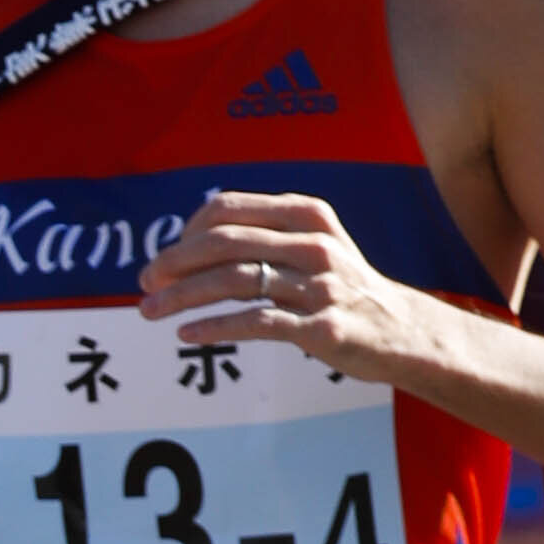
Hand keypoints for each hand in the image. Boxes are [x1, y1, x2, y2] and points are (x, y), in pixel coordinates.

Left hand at [136, 191, 425, 377]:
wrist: (400, 328)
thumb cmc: (341, 286)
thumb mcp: (310, 244)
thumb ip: (261, 236)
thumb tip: (186, 244)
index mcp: (306, 215)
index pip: (229, 209)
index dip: (186, 232)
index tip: (162, 261)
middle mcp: (314, 243)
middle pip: (225, 243)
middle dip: (174, 263)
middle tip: (143, 285)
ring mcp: (321, 285)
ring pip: (235, 281)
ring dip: (183, 297)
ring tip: (151, 312)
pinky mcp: (323, 327)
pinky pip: (257, 322)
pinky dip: (215, 327)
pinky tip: (188, 334)